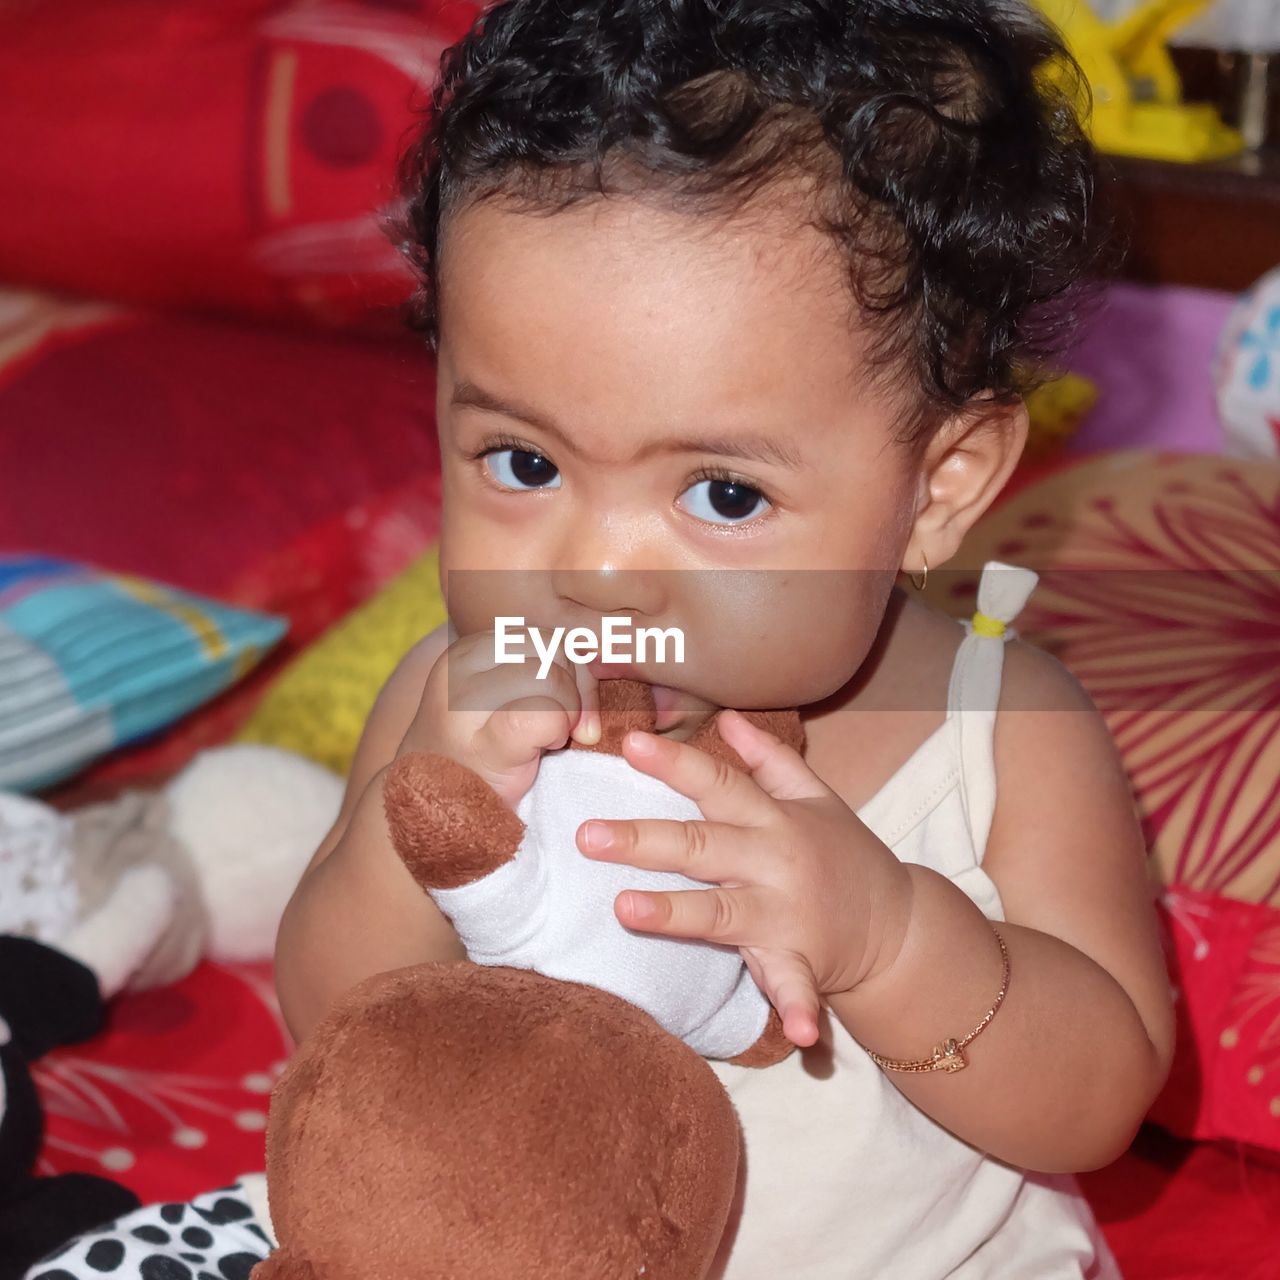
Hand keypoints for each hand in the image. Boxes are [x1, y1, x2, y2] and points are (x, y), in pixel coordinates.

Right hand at [398, 629, 600, 808]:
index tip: (568, 705)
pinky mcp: (481, 745)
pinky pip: (545, 715)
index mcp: (469, 651)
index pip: (545, 634)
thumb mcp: (509, 696)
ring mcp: (463, 706)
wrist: (437, 811)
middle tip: (564, 725)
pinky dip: (557, 731)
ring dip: (567, 712)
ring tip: (547, 738)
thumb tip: (606, 658)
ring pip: (550, 677)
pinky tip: (542, 750)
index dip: (572, 669)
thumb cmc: (486, 753)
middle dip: (575, 690)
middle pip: (552, 650)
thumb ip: (546, 669)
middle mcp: (459, 668)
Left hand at [576, 709, 912, 1047]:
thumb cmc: (844, 854)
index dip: (675, 762)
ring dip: (675, 913)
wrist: (899, 922)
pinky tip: (799, 1034)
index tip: (629, 743)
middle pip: (702, 845)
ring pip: (721, 912)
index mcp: (773, 819)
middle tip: (588, 835)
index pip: (717, 783)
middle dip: (644, 840)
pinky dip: (799, 1006)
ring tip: (623, 910)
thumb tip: (727, 718)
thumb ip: (769, 759)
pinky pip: (795, 985)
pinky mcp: (802, 961)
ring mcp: (786, 914)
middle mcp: (774, 861)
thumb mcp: (815, 796)